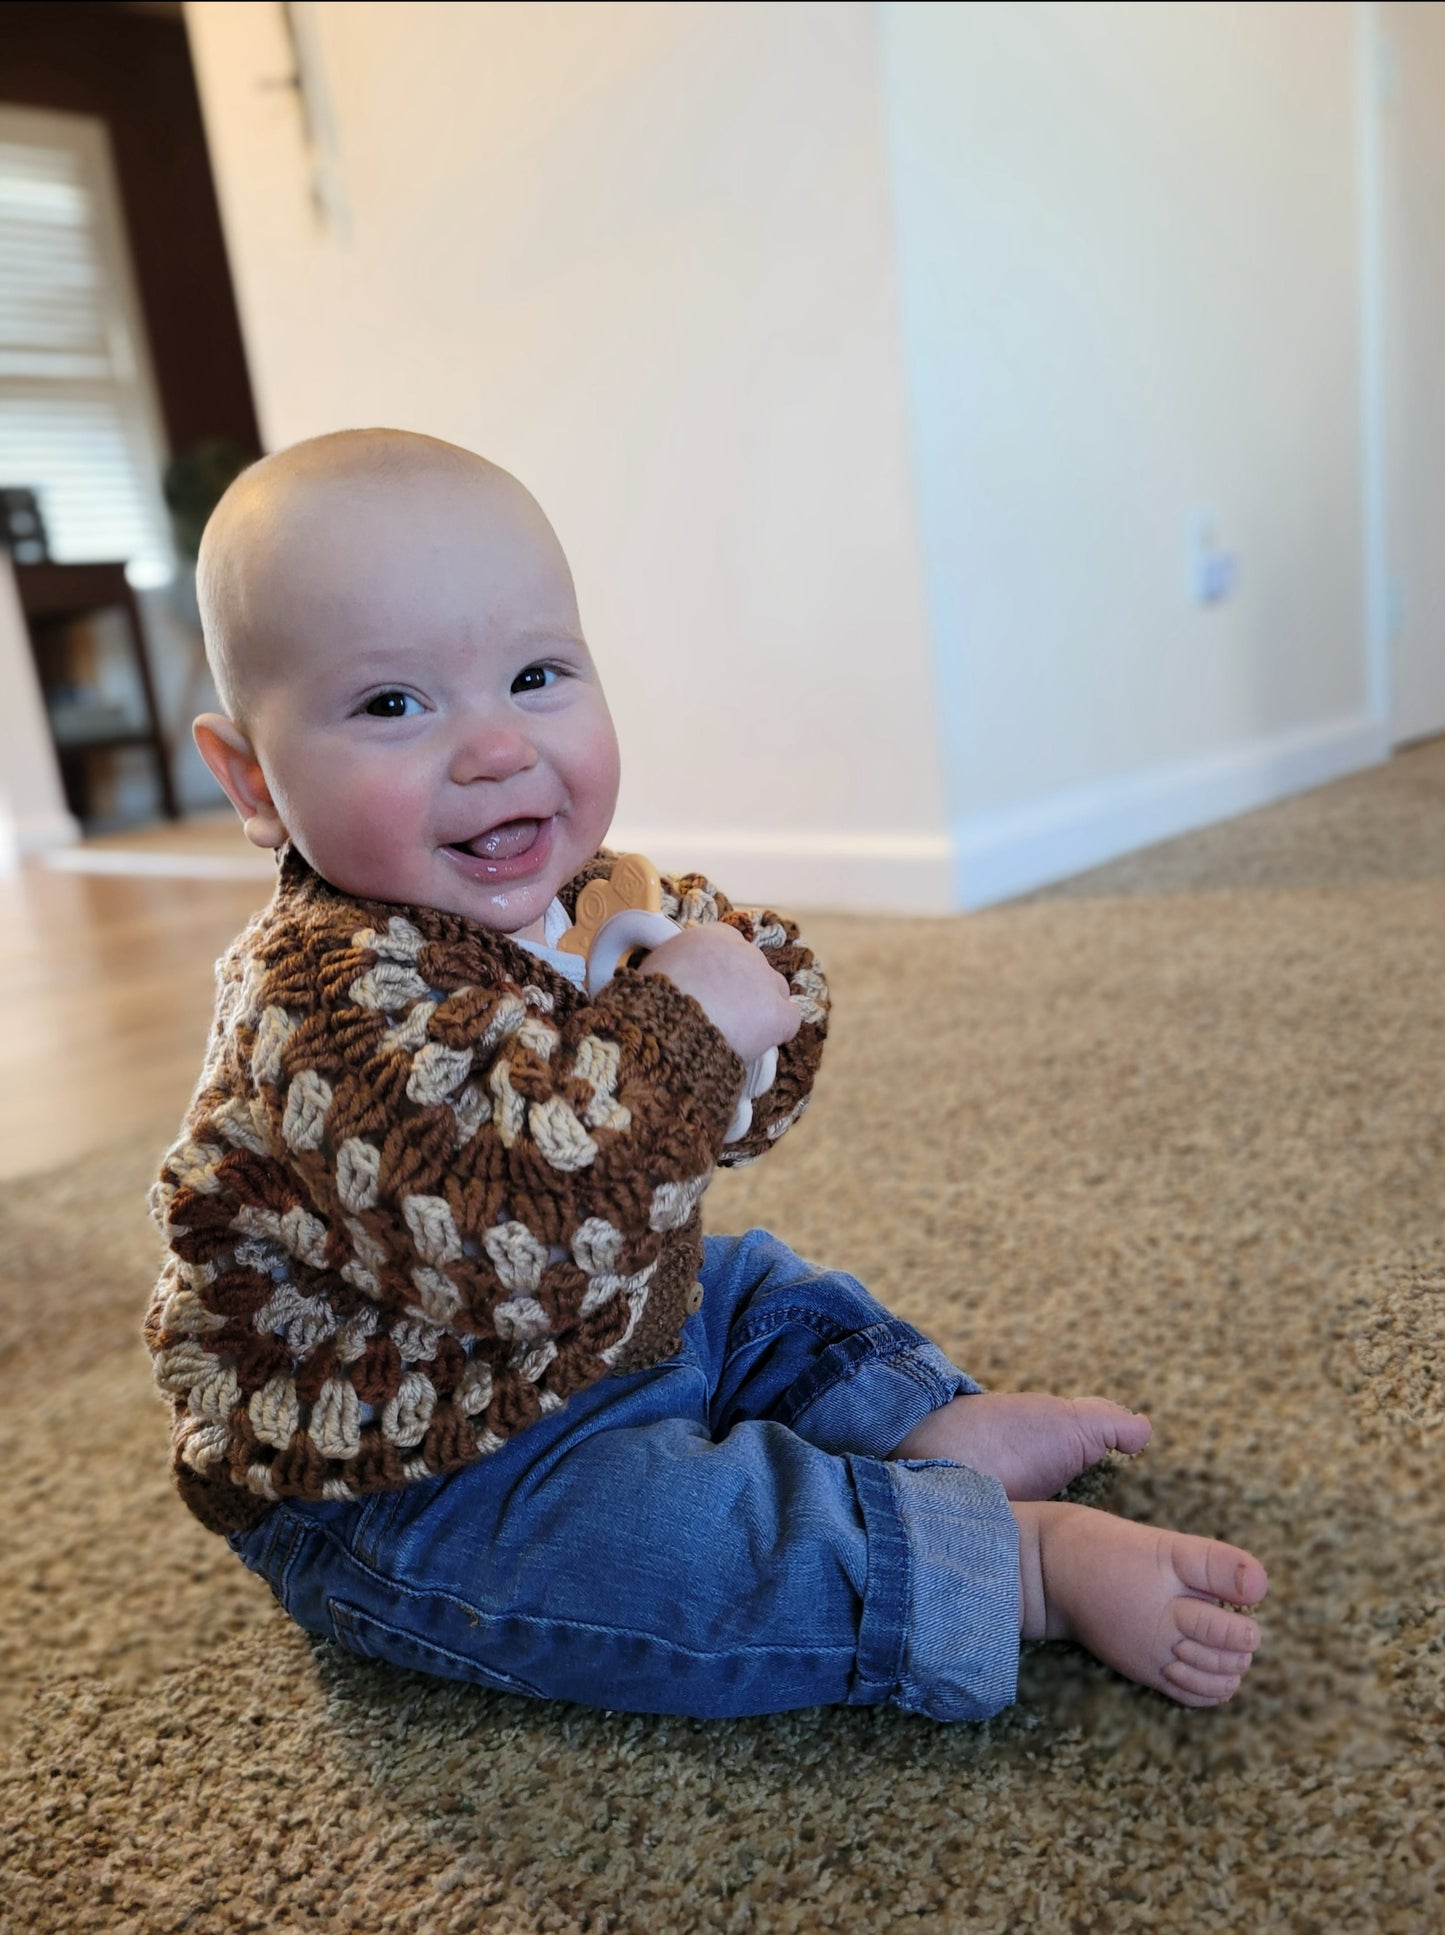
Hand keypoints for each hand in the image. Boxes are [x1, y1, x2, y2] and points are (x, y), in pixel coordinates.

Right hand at [638, 924, 800, 1065]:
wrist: (663, 1035)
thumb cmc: (648, 1006)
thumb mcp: (653, 970)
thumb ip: (674, 966)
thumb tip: (673, 979)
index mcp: (710, 936)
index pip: (729, 942)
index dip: (722, 968)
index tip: (711, 985)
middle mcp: (743, 950)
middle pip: (752, 966)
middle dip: (740, 988)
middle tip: (719, 1014)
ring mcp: (764, 981)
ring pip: (775, 990)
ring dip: (761, 1007)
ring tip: (739, 1032)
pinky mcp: (777, 1014)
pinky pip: (789, 1020)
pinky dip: (777, 1032)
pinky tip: (761, 1043)